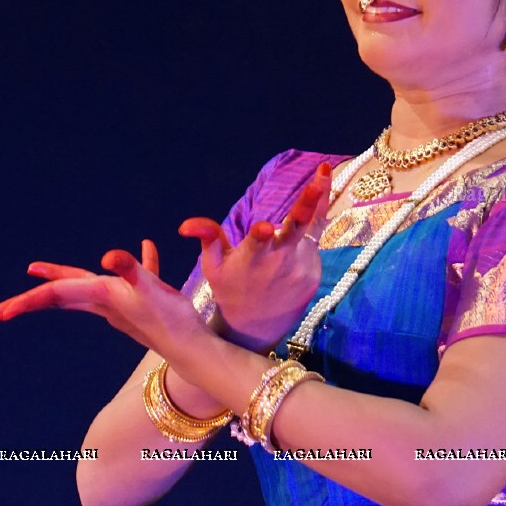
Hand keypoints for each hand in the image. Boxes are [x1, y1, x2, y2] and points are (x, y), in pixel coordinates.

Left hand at [0, 241, 209, 355]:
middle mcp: (105, 303)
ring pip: (85, 288)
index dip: (28, 300)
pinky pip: (129, 280)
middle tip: (1, 312)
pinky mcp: (140, 305)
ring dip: (63, 279)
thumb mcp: (152, 291)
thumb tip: (110, 256)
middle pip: (60, 297)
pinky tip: (148, 248)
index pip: (57, 294)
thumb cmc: (172, 321)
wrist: (194, 350)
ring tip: (40, 272)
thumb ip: (132, 270)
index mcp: (102, 295)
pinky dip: (134, 264)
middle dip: (31, 300)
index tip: (1, 314)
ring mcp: (121, 306)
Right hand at [177, 162, 331, 350]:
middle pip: (297, 230)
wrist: (256, 327)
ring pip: (307, 231)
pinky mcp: (314, 275)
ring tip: (318, 181)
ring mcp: (300, 270)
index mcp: (250, 260)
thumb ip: (207, 238)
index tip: (263, 226)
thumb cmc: (229, 288)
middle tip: (320, 178)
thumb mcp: (213, 265)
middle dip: (307, 204)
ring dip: (305, 215)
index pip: (255, 245)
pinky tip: (302, 227)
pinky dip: (305, 235)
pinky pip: (312, 244)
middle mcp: (278, 264)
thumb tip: (185, 226)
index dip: (259, 236)